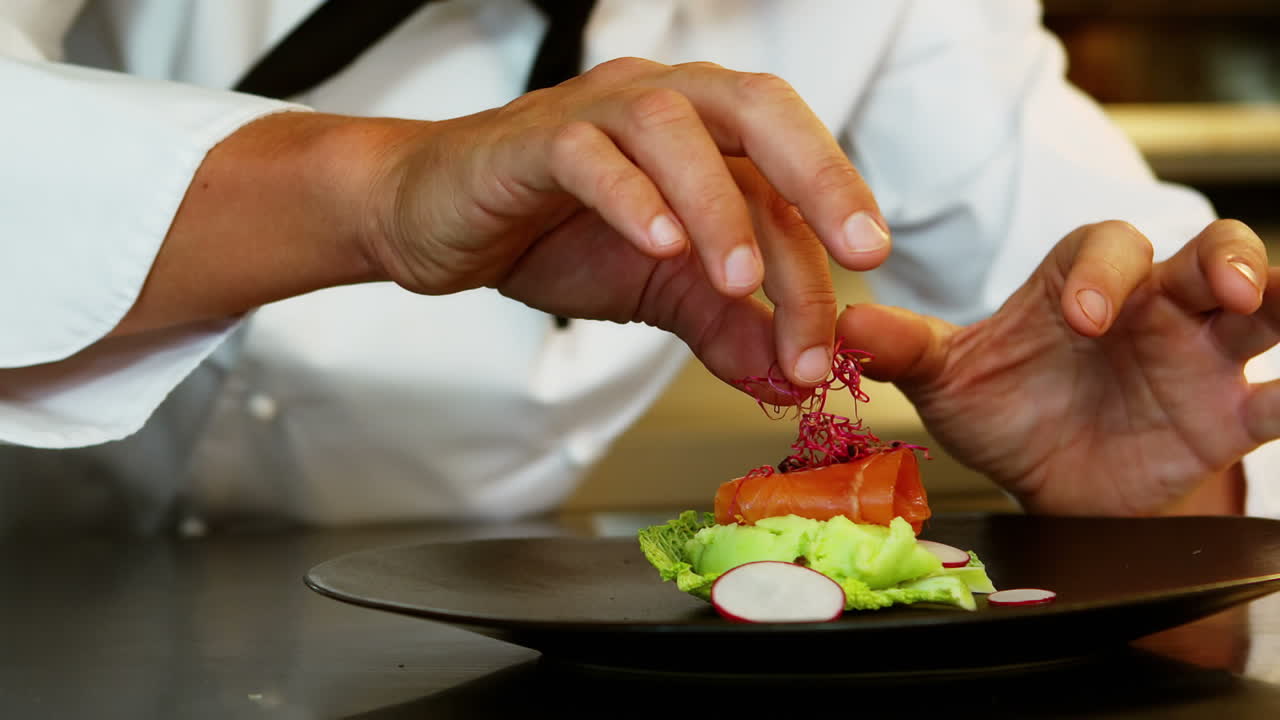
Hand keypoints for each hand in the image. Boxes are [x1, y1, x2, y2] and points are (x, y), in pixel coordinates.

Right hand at [365, 58, 890, 387]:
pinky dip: (629, 197)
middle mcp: (665, 106)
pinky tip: (657, 243)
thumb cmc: (551, 231)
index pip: (783, 189)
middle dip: (820, 178)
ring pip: (675, 128)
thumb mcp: (659, 289)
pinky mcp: (534, 141)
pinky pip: (589, 154)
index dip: (818, 265)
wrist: (440, 220)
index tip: (833, 347)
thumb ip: (726, 324)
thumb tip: (791, 378)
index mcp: (707, 137)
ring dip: (716, 203)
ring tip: (739, 277)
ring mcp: (597, 114)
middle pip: (759, 111)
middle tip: (859, 251)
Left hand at [837, 219, 1278, 515]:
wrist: (1048, 482)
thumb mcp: (948, 380)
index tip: (1082, 316)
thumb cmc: (1005, 411)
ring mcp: (1200, 358)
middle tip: (1222, 289)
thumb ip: (902, 349)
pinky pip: (1275, 399)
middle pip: (1209, 255)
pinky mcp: (1227, 415)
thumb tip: (841, 330)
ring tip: (1269, 309)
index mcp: (1080, 285)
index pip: (1107, 247)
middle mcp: (1151, 308)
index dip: (1103, 270)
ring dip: (1278, 300)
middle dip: (1225, 263)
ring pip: (1265, 307)